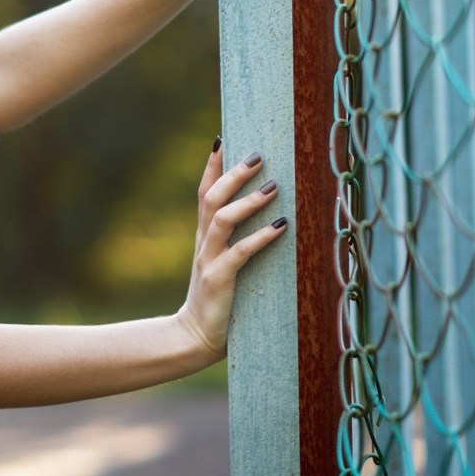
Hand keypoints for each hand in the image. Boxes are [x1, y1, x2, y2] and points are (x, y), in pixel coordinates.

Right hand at [175, 140, 284, 363]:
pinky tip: (280, 228)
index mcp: (204, 236)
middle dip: (232, 173)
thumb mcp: (222, 264)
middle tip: (258, 155)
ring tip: (273, 186)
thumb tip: (268, 219)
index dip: (212, 165)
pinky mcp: (218, 280)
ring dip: (247, 200)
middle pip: (211, 197)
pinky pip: (238, 254)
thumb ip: (234, 242)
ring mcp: (208, 260)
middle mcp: (203, 243)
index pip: (204, 192)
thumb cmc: (218, 299)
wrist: (194, 337)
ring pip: (222, 219)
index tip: (223, 138)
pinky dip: (259, 238)